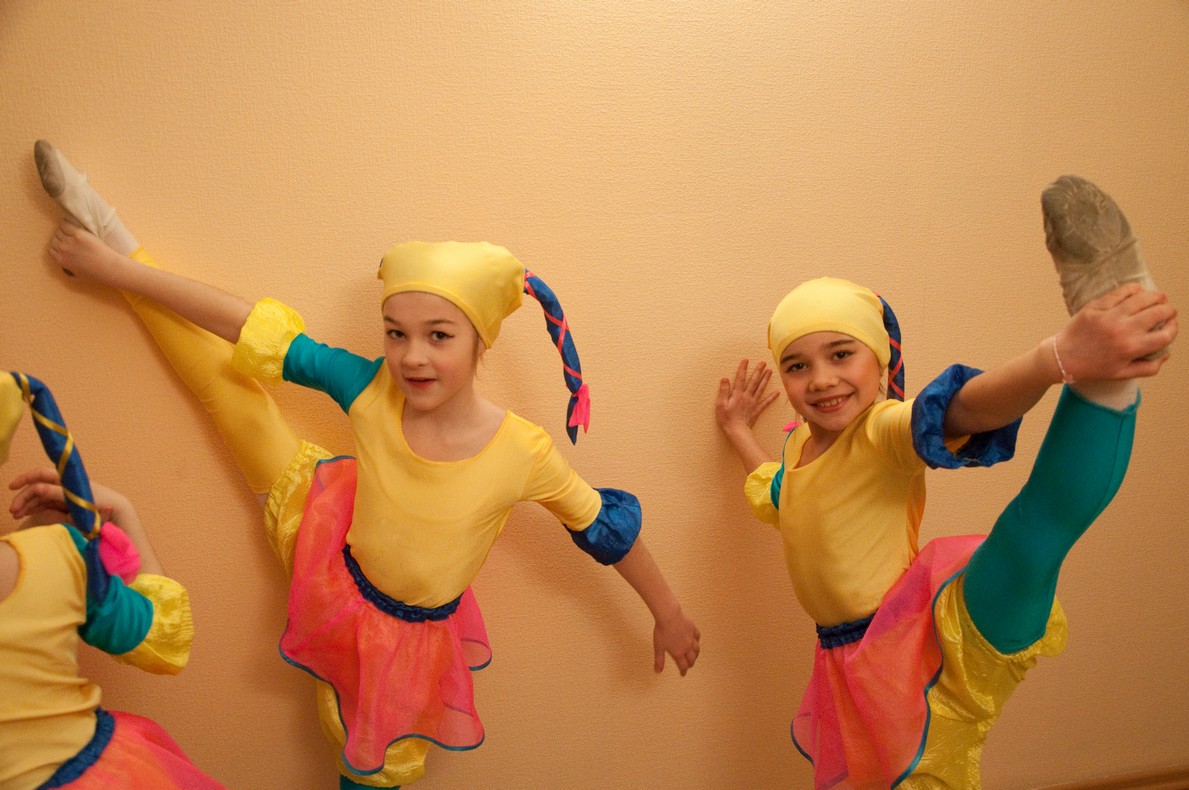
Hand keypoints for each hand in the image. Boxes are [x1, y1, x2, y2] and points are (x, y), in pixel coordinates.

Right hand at [9, 467, 129, 526]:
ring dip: (26, 504)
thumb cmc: (100, 505)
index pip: (42, 474)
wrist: (116, 511)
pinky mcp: (64, 504)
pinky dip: (33, 508)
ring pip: (39, 497)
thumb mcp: (78, 500)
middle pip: (37, 487)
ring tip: (16, 516)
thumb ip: (59, 494)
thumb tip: (39, 488)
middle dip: (23, 497)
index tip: (12, 487)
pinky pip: (44, 504)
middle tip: (12, 510)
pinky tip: (23, 515)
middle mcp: (64, 485)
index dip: (25, 479)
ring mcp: (63, 494)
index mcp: (67, 481)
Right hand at [47, 220, 124, 281]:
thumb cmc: (97, 273)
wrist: (109, 267)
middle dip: (60, 238)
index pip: (51, 250)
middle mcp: (63, 250)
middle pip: (54, 239)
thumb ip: (69, 273)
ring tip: (72, 231)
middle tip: (69, 237)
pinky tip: (73, 225)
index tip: (63, 245)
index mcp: (62, 260)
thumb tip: (66, 270)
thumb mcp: (79, 277)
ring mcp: (69, 241)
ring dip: (64, 230)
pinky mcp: (78, 234)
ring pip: (59, 231)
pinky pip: (65, 224)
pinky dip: (67, 223)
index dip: (57, 247)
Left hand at [653, 606, 700, 675]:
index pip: (683, 666)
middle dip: (690, 664)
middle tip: (688, 665)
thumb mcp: (658, 647)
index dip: (683, 671)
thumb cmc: (662, 631)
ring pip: (697, 649)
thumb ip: (659, 660)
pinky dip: (697, 640)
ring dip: (696, 654)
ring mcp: (691, 637)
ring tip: (694, 656)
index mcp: (679, 653)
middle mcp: (687, 647)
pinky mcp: (692, 628)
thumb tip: (657, 671)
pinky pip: (697, 636)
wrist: (669, 616)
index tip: (683, 674)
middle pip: (692, 659)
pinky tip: (695, 640)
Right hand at [716, 359, 779, 432]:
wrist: (737, 431)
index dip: (743, 369)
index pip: (740, 379)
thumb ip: (723, 391)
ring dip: (766, 379)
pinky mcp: (757, 410)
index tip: (746, 360)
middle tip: (763, 362)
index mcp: (737, 394)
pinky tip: (777, 392)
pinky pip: (765, 402)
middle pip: (753, 381)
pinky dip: (772, 397)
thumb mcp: (720, 405)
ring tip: (770, 371)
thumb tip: (725, 378)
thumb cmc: (726, 419)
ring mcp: (753, 403)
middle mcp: (747, 396)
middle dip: (758, 371)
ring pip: (761, 389)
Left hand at [1055, 284, 1177, 381]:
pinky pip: (1121, 292)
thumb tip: (1167, 352)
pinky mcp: (1096, 306)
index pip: (1165, 335)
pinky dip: (1134, 289)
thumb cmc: (1093, 367)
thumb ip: (1148, 367)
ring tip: (1160, 297)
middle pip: (1158, 313)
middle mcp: (1122, 330)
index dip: (1173, 329)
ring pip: (1142, 298)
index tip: (1171, 326)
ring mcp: (1109, 316)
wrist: (1062, 358)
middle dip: (1168, 311)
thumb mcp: (1122, 374)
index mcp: (1130, 348)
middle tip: (1168, 311)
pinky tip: (1139, 291)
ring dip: (1156, 296)